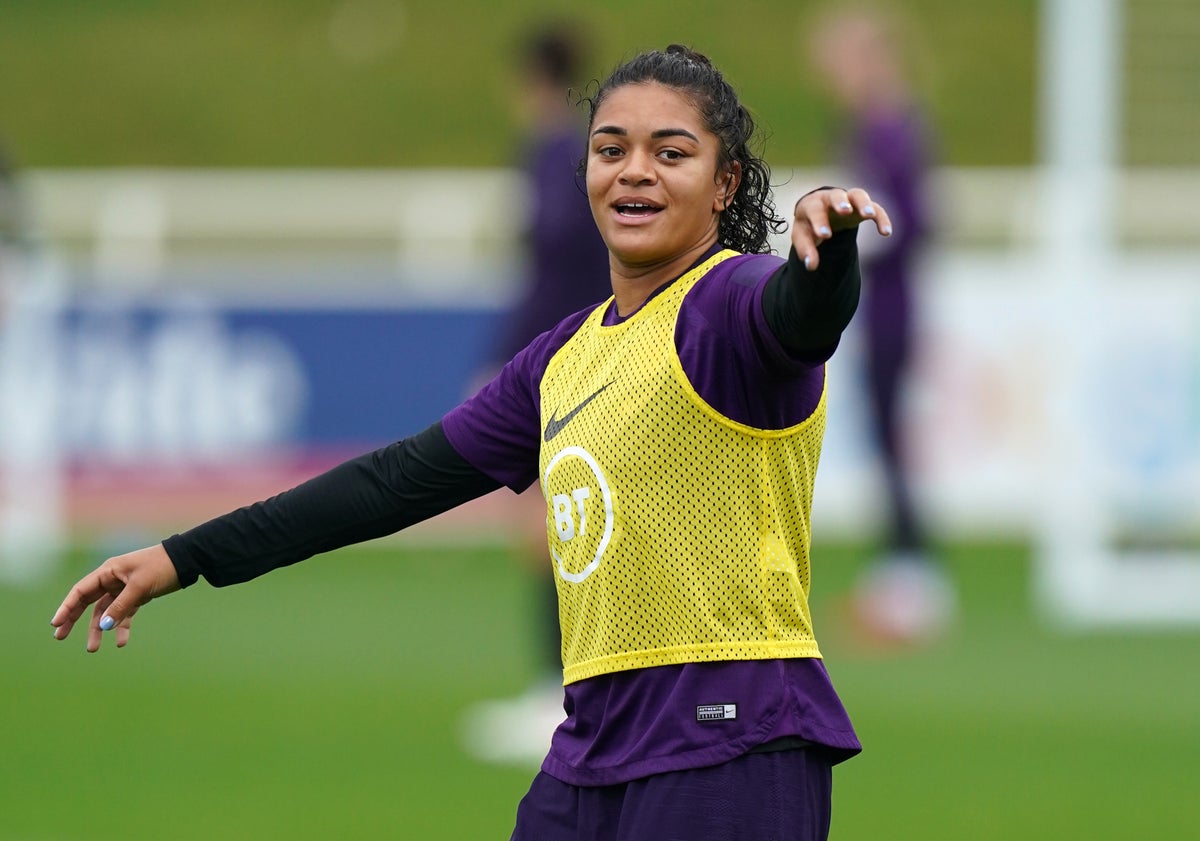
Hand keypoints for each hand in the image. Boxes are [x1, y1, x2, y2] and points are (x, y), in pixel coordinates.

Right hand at [50, 543, 180, 651]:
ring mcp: (124, 589)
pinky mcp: (137, 596)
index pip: (80, 591)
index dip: (66, 607)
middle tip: (59, 637)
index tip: (56, 623)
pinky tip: (121, 642)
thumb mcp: (139, 587)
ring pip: (105, 612)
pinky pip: (124, 614)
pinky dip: (121, 627)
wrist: (186, 561)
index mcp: (108, 572)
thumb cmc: (161, 567)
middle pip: (87, 602)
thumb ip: (120, 607)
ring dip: (99, 629)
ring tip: (93, 649)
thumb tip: (103, 626)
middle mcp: (112, 580)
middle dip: (74, 620)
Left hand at [791, 187, 891, 270]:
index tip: (825, 235)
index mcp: (812, 205)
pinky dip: (881, 218)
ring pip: (858, 195)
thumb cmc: (809, 226)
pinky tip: (886, 232)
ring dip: (864, 204)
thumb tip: (811, 266)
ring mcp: (848, 200)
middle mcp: (830, 198)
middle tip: (845, 211)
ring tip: (869, 215)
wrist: (819, 213)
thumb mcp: (803, 238)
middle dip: (840, 202)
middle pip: (836, 195)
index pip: (815, 210)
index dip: (819, 222)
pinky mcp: (862, 206)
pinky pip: (875, 208)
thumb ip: (806, 251)